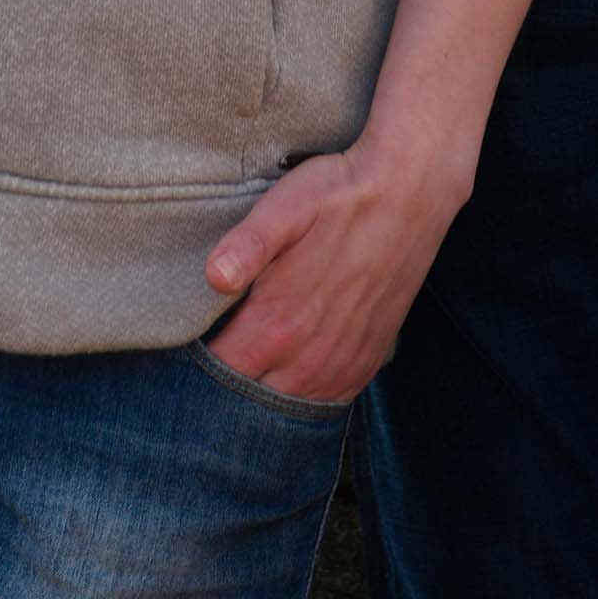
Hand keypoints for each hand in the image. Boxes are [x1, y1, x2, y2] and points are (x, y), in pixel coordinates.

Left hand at [202, 136, 470, 402]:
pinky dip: (304, 395)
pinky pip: (327, 401)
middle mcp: (310, 358)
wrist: (410, 192)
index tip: (187, 350)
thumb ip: (247, 245)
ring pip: (289, 406)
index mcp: (278, 323)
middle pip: (250, 399)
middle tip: (214, 357)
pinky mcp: (368, 360)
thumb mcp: (286, 205)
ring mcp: (342, 364)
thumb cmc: (341, 194)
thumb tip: (213, 278)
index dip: (197, 367)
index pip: (220, 373)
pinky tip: (292, 372)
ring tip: (249, 367)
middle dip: (226, 386)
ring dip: (266, 393)